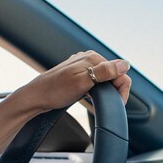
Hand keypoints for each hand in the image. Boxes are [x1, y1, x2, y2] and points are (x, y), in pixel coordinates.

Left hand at [17, 51, 131, 112]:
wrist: (37, 97)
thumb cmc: (56, 91)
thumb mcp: (82, 82)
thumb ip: (104, 72)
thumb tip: (125, 64)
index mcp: (93, 58)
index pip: (120, 71)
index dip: (122, 89)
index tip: (118, 103)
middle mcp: (89, 59)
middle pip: (114, 74)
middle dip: (115, 90)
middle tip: (106, 104)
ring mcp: (84, 66)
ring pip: (106, 78)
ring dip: (107, 91)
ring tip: (98, 102)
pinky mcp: (80, 74)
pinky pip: (97, 80)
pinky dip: (99, 90)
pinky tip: (93, 97)